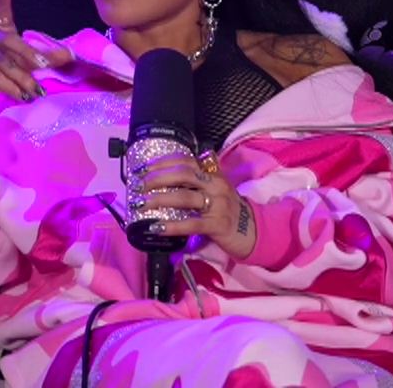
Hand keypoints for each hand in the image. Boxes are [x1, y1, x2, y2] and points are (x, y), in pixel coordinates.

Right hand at [0, 0, 73, 111]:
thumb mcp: (23, 66)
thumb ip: (43, 59)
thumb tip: (68, 54)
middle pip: (10, 41)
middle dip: (29, 54)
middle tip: (44, 66)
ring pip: (4, 63)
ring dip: (23, 79)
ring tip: (35, 93)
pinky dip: (11, 87)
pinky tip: (20, 96)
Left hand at [132, 155, 256, 259]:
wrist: (252, 231)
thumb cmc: (227, 210)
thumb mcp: (215, 189)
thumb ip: (196, 180)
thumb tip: (163, 176)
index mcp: (213, 174)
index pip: (185, 160)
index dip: (162, 162)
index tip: (143, 168)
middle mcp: (216, 185)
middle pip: (183, 174)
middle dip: (157, 178)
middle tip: (139, 186)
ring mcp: (218, 204)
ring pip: (184, 197)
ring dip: (159, 199)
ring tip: (142, 204)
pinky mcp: (218, 224)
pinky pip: (191, 224)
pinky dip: (172, 225)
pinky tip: (156, 227)